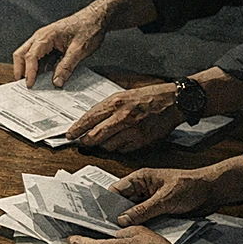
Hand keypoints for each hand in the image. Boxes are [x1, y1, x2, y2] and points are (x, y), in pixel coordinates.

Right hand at [12, 8, 106, 87]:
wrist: (96, 18)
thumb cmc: (88, 28)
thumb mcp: (79, 50)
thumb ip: (67, 66)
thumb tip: (57, 81)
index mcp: (46, 36)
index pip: (30, 56)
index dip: (29, 71)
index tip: (30, 84)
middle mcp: (41, 37)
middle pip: (22, 54)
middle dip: (20, 70)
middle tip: (23, 84)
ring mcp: (45, 40)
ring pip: (29, 56)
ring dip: (30, 69)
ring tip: (35, 83)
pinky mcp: (51, 44)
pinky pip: (40, 57)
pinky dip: (40, 67)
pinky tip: (46, 76)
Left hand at [65, 83, 182, 151]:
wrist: (173, 101)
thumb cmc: (147, 96)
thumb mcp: (123, 93)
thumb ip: (107, 106)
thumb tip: (89, 118)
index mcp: (115, 103)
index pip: (89, 118)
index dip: (77, 129)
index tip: (69, 135)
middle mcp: (122, 117)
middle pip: (96, 136)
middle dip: (86, 141)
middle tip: (82, 142)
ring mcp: (133, 130)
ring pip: (108, 145)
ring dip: (102, 145)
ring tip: (101, 141)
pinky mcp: (142, 140)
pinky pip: (123, 149)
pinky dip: (118, 147)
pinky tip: (118, 141)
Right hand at [110, 168, 216, 226]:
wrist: (212, 192)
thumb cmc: (191, 186)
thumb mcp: (165, 199)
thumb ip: (143, 210)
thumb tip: (123, 219)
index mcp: (140, 179)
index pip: (116, 190)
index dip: (108, 203)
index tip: (103, 217)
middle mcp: (142, 189)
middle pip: (123, 203)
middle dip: (119, 215)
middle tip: (113, 229)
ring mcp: (150, 201)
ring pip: (134, 213)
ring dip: (133, 222)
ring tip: (126, 233)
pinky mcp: (159, 211)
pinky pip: (146, 219)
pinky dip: (143, 226)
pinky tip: (140, 233)